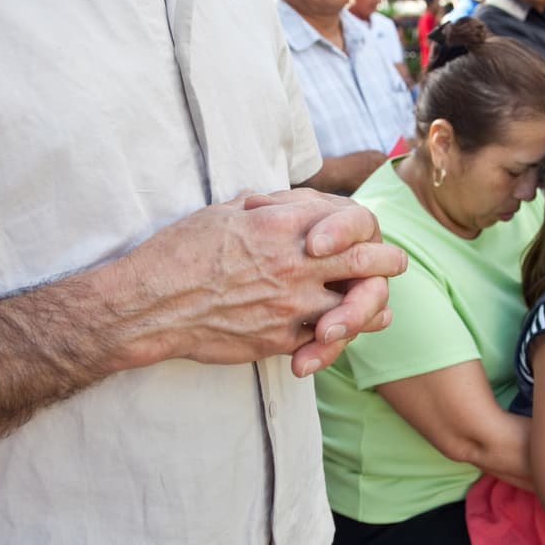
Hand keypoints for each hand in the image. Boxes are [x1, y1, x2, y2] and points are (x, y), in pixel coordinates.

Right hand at [102, 189, 406, 376]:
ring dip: (371, 306)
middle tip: (392, 266)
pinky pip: (326, 341)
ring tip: (378, 308)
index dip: (367, 228)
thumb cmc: (181, 251)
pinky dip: (339, 337)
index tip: (368, 234)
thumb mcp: (227, 211)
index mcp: (286, 225)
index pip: (357, 221)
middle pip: (371, 263)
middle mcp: (298, 264)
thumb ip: (272, 206)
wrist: (152, 304)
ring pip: (359, 308)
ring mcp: (293, 306)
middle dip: (388, 264)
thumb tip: (297, 204)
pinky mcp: (281, 340)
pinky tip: (341, 333)